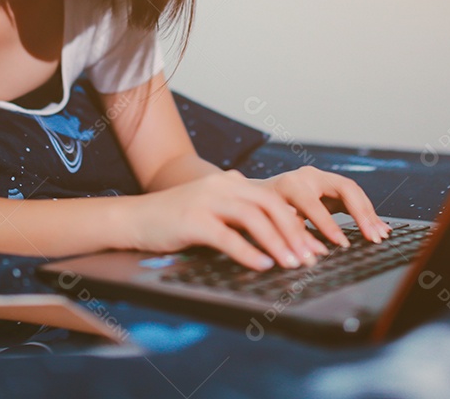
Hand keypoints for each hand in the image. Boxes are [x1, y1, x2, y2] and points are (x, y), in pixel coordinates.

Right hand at [127, 168, 375, 271]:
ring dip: (277, 242)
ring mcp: (206, 200)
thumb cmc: (175, 220)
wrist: (134, 218)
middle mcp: (222, 186)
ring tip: (293, 264)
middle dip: (295, 232)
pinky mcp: (192, 220)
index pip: (275, 199)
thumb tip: (276, 237)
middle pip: (270, 205)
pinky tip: (261, 266)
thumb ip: (239, 218)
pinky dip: (247, 251)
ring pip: (253, 217)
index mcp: (231, 183)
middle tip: (311, 257)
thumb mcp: (212, 212)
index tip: (315, 246)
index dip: (298, 223)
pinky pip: (226, 236)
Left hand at [252, 165, 391, 245]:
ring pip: (354, 192)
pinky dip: (366, 213)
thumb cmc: (263, 211)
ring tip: (381, 235)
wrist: (259, 195)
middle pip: (345, 189)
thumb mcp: (272, 223)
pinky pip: (354, 197)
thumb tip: (314, 254)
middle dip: (361, 215)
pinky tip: (378, 227)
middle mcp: (309, 176)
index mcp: (291, 184)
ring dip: (369, 214)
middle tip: (374, 237)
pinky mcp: (332, 186)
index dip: (328, 224)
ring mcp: (323, 178)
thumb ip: (293, 236)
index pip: (313, 203)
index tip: (342, 244)